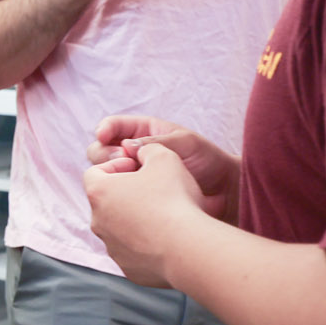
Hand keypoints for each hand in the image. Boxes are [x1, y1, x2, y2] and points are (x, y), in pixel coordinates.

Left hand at [85, 142, 210, 287]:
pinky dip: (147, 244)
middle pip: (107, 202)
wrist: (189, 249)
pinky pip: (135, 252)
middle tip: (154, 190)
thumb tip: (141, 152)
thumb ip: (148, 148)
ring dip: (137, 219)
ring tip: (165, 215)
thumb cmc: (174, 198)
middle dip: (127, 193)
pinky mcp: (129, 269)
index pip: (95, 173)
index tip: (139, 167)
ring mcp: (112, 249)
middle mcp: (98, 223)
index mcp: (99, 193)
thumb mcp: (165, 156)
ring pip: (120, 229)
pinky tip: (169, 238)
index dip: (117, 166)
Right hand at [87, 115, 239, 223]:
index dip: (105, 129)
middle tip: (121, 161)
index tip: (102, 135)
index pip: (114, 127)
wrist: (224, 193)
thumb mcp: (186, 143)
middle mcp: (133, 154)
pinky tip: (129, 195)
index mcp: (144, 133)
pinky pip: (116, 195)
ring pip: (105, 174)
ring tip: (129, 179)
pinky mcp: (136, 198)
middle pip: (101, 150)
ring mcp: (133, 177)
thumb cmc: (209, 161)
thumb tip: (126, 146)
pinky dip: (116, 194)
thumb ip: (158, 141)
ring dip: (110, 174)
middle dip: (105, 153)